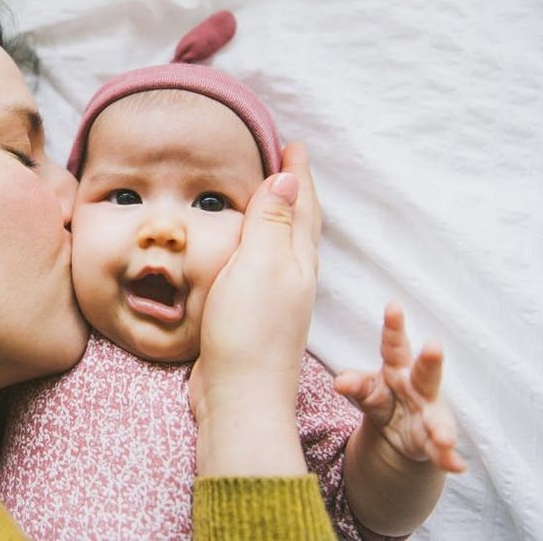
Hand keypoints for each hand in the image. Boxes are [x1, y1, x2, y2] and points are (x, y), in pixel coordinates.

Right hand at [189, 143, 321, 475]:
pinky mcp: (253, 318)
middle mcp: (292, 278)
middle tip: (281, 162)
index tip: (292, 145)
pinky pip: (259, 268)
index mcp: (297, 261)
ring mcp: (274, 300)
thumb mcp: (261, 265)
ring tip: (262, 197)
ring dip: (276, 217)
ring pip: (280, 246)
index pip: (302, 206)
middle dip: (293, 191)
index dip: (298, 175)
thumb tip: (287, 178)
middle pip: (298, 224)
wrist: (240, 397)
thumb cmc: (250, 331)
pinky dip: (255, 247)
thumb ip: (271, 222)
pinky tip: (242, 253)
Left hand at [334, 302, 465, 472]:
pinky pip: (441, 452)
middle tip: (433, 347)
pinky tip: (456, 465)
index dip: (393, 326)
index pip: (393, 344)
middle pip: (425, 373)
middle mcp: (418, 388)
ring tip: (444, 437)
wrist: (398, 432)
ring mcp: (429, 415)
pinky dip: (448, 459)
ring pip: (437, 418)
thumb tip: (339, 382)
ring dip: (442, 427)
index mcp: (398, 368)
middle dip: (430, 360)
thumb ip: (354, 383)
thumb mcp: (366, 389)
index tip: (392, 305)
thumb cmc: (383, 397)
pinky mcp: (434, 442)